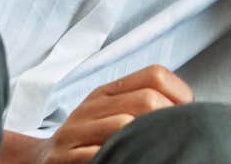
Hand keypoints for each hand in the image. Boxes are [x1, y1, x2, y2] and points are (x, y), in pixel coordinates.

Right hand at [32, 65, 192, 163]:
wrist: (39, 161)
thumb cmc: (88, 140)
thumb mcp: (110, 114)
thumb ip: (142, 106)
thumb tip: (191, 111)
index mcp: (107, 92)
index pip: (155, 74)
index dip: (180, 94)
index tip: (185, 117)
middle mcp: (91, 107)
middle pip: (146, 100)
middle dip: (167, 120)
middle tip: (172, 139)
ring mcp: (76, 132)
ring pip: (125, 127)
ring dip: (147, 141)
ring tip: (154, 151)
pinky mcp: (65, 159)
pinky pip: (101, 154)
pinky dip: (122, 158)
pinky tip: (131, 161)